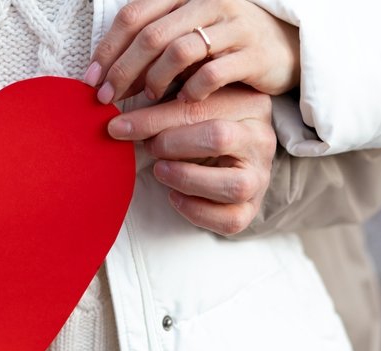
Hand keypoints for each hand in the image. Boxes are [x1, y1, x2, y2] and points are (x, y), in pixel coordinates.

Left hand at [85, 0, 299, 102]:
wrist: (282, 47)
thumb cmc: (221, 46)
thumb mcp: (184, 35)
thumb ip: (151, 45)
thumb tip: (105, 76)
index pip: (134, 15)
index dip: (108, 48)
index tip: (91, 79)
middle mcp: (208, 3)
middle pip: (151, 35)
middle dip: (124, 70)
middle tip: (108, 98)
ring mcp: (233, 25)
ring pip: (180, 51)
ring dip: (156, 80)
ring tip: (148, 100)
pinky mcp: (253, 53)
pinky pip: (213, 73)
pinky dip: (191, 91)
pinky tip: (183, 103)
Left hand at [108, 85, 275, 234]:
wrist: (228, 159)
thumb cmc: (200, 127)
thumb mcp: (186, 108)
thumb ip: (160, 110)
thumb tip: (117, 125)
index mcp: (248, 102)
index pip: (198, 106)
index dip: (152, 118)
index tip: (117, 127)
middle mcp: (262, 138)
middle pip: (218, 138)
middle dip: (172, 144)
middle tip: (149, 148)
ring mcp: (261, 176)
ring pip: (232, 184)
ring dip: (186, 178)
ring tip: (161, 171)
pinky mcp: (253, 209)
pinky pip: (230, 218)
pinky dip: (197, 210)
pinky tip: (175, 197)